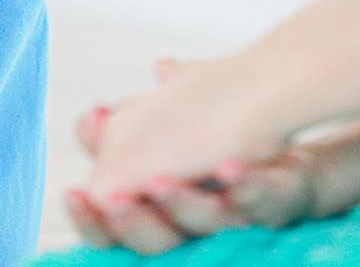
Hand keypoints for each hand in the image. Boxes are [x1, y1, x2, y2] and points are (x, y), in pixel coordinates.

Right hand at [68, 57, 290, 251]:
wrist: (288, 161)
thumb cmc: (213, 156)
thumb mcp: (158, 138)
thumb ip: (118, 136)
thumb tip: (89, 117)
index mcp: (157, 215)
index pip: (113, 230)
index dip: (90, 219)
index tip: (70, 193)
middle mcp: (195, 227)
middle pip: (154, 242)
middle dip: (132, 221)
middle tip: (114, 199)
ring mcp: (238, 217)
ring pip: (205, 224)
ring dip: (182, 205)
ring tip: (163, 181)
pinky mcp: (278, 202)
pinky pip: (261, 200)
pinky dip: (245, 186)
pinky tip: (229, 167)